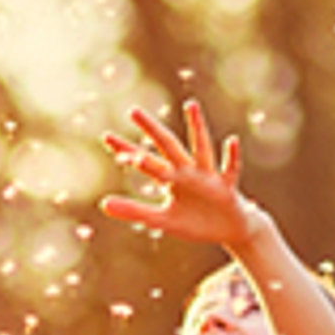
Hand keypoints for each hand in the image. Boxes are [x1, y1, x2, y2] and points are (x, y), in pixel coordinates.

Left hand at [97, 96, 259, 251]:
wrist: (228, 229)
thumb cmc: (194, 221)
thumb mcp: (162, 220)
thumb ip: (134, 211)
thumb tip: (103, 204)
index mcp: (170, 177)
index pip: (144, 159)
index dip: (126, 150)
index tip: (106, 137)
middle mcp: (187, 171)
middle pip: (168, 146)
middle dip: (152, 130)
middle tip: (133, 111)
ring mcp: (207, 176)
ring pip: (201, 149)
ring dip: (196, 128)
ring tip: (190, 105)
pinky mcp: (225, 187)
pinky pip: (229, 170)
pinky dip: (231, 156)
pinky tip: (231, 141)